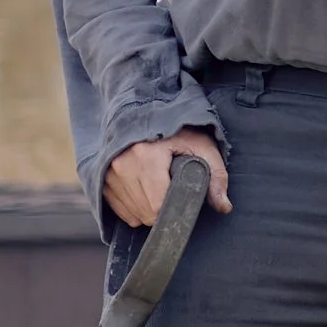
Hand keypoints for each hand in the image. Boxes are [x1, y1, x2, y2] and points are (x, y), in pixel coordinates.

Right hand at [104, 127, 231, 229]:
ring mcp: (109, 173)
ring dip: (149, 210)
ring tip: (158, 188)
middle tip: (172, 191)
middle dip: (163, 210)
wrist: (145, 112)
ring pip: (134, 214)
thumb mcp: (202, 146)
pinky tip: (144, 191)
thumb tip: (224, 206)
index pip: (158, 205)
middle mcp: (122, 165)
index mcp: (146, 155)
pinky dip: (135, 208)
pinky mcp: (102, 179)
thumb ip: (216, 175)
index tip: (181, 198)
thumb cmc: (177, 130)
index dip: (174, 208)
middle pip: (146, 212)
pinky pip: (122, 212)